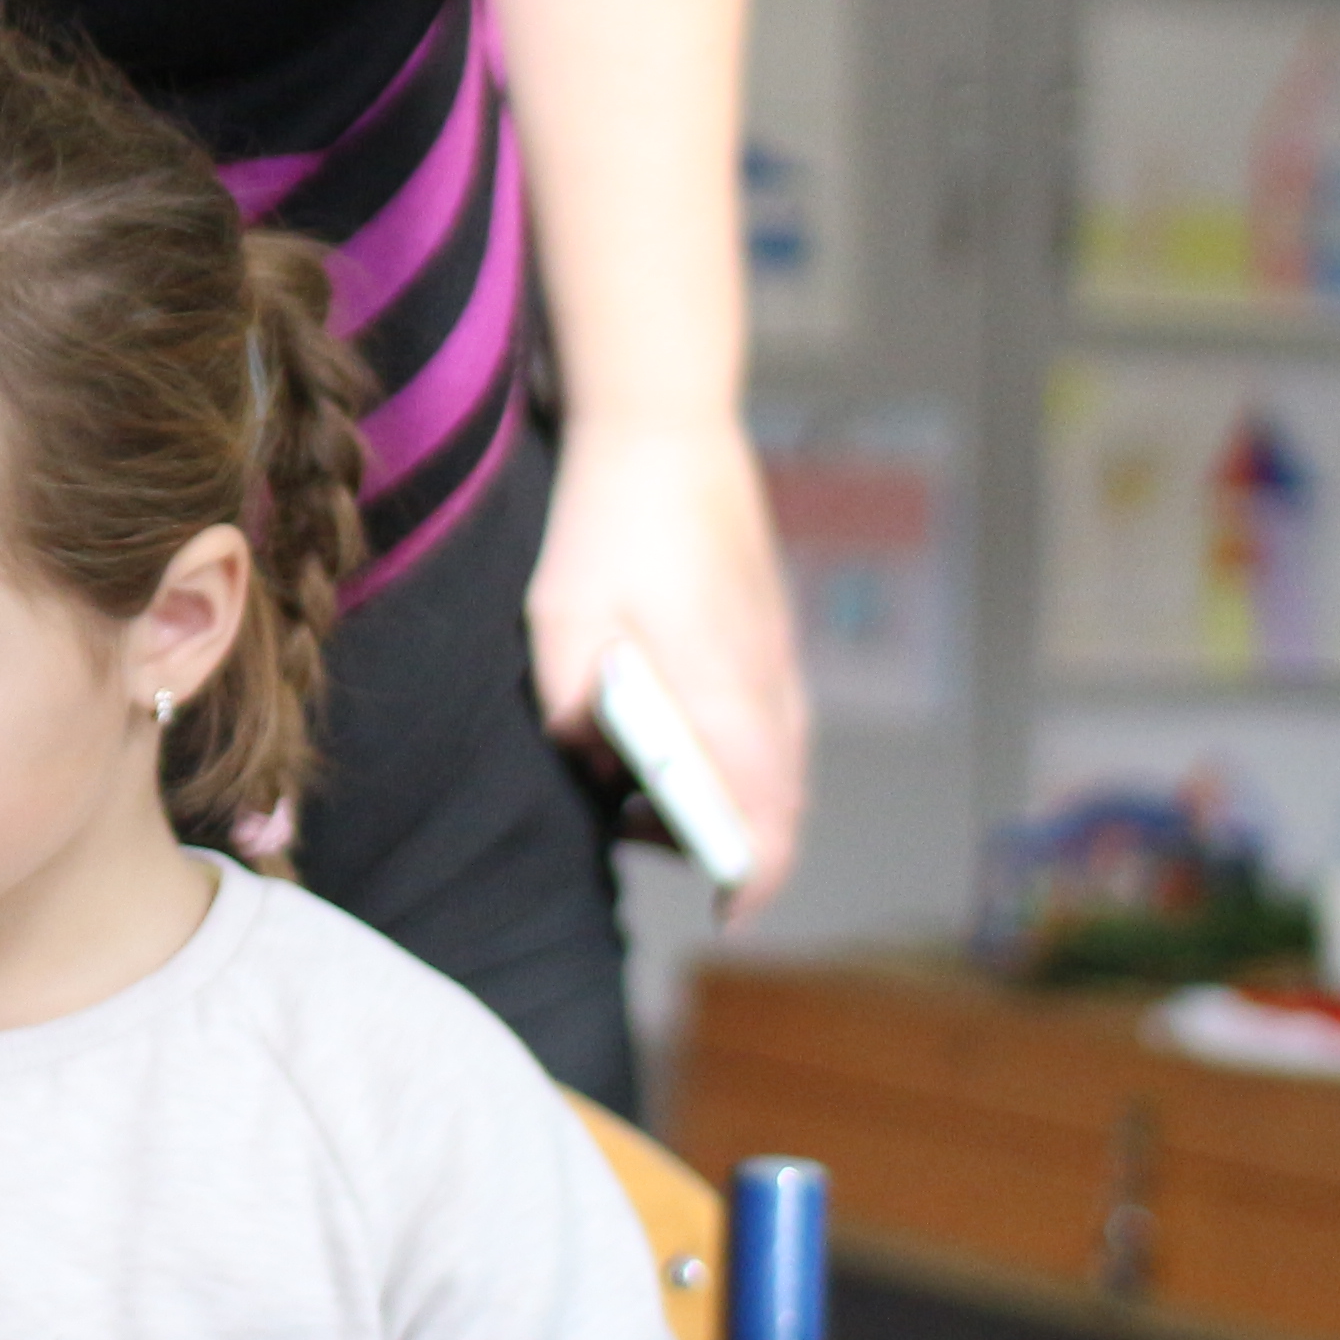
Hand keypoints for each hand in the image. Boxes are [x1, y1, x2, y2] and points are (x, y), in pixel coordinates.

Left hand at [525, 413, 809, 912]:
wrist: (669, 431)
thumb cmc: (608, 524)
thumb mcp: (560, 615)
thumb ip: (570, 700)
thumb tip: (593, 758)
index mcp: (723, 691)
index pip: (768, 815)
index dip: (755, 876)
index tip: (725, 909)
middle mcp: (767, 686)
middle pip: (780, 801)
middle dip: (725, 842)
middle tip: (642, 835)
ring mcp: (778, 660)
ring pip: (778, 763)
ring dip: (727, 795)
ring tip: (642, 785)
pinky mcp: (772, 637)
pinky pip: (772, 724)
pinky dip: (735, 753)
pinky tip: (673, 732)